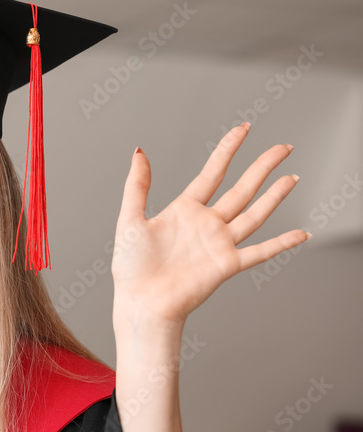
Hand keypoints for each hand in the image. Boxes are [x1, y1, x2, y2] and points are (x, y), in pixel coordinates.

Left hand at [111, 122, 309, 328]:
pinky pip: (260, 252)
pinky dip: (281, 243)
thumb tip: (139, 152)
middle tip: (283, 147)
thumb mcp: (130, 219)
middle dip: (262, 166)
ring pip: (254, 213)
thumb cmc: (132, 269)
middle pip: (241, 189)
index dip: (228, 150)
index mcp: (184, 211)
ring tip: (292, 176)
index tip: (243, 129)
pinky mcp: (227, 265)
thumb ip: (137, 185)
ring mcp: (219, 244)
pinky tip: (301, 234)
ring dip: (275, 196)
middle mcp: (206, 224)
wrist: (141, 302)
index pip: (212, 173)